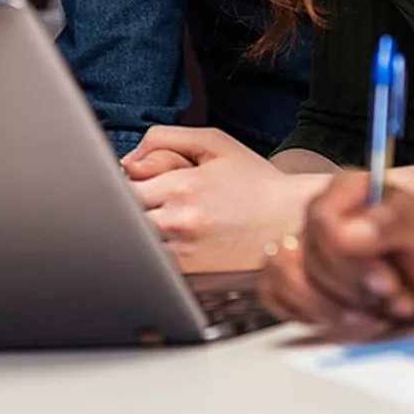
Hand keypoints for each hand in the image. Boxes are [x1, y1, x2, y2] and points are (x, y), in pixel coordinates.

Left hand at [121, 126, 320, 272]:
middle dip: (130, 207)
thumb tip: (127, 160)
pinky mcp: (194, 275)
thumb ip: (163, 139)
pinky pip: (156, 264)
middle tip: (152, 202)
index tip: (137, 183)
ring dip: (141, 232)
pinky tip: (178, 242)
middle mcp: (180, 222)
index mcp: (182, 186)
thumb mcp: (213, 143)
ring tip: (169, 221)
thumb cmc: (254, 180)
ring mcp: (186, 252)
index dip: (124, 184)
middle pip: (125, 216)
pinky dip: (155, 253)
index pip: (122, 186)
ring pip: (137, 242)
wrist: (291, 220)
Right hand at [257, 172, 413, 336]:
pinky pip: (273, 292)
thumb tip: (352, 232)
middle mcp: (320, 214)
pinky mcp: (295, 276)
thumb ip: (393, 222)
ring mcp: (304, 245)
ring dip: (334, 306)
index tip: (386, 280)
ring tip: (376, 312)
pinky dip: (310, 313)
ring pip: (286, 275)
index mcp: (348, 189)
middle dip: (354, 288)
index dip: (348, 256)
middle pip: (309, 255)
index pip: (321, 218)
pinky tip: (347, 317)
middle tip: (394, 297)